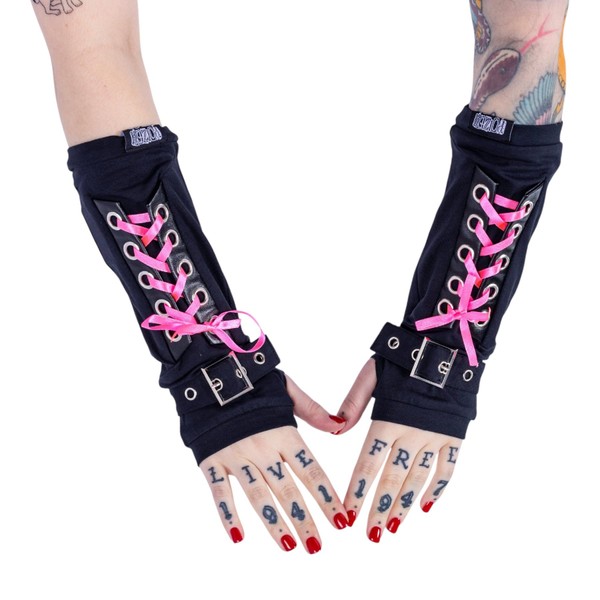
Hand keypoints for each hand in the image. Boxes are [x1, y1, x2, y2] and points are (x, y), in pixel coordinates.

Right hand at [200, 375, 348, 552]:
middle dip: (304, 520)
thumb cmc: (253, 383)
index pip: (311, 471)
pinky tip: (238, 537)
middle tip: (316, 547)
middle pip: (287, 490)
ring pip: (257, 496)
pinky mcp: (211, 460)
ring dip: (273, 523)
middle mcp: (262, 448)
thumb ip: (313, 411)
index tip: (342, 521)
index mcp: (283, 432)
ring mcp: (235, 456)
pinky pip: (220, 492)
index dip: (327, 498)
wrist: (211, 372)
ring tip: (288, 546)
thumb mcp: (287, 390)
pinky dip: (227, 514)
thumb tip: (341, 424)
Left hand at [336, 359, 461, 540]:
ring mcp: (434, 436)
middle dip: (379, 508)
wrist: (445, 348)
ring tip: (393, 528)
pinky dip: (437, 488)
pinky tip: (425, 506)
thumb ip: (352, 403)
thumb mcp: (372, 374)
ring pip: (418, 479)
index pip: (368, 462)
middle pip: (392, 478)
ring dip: (404, 504)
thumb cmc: (403, 360)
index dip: (358, 490)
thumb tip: (334, 428)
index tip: (347, 514)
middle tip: (371, 535)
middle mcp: (411, 433)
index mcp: (387, 418)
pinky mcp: (453, 436)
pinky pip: (446, 469)